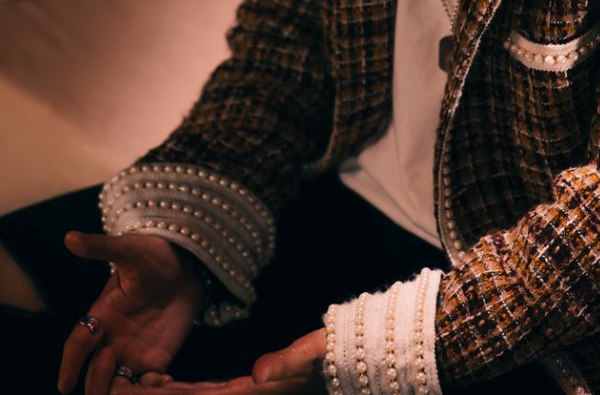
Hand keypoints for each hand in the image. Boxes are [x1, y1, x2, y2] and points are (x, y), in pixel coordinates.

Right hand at [58, 230, 204, 394]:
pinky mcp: (157, 359)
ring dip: (122, 392)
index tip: (64, 384)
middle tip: (111, 361)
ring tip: (142, 383)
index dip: (70, 362)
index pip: (78, 343)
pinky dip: (151, 392)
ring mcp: (134, 351)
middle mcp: (113, 339)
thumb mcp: (131, 249)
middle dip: (96, 379)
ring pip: (117, 386)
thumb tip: (70, 237)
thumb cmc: (155, 255)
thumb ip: (102, 248)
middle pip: (94, 374)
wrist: (188, 264)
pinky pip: (146, 386)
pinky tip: (164, 384)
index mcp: (102, 315)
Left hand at [115, 329, 327, 394]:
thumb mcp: (311, 356)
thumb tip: (258, 373)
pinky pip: (198, 394)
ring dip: (155, 394)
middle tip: (113, 386)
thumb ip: (287, 362)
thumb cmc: (328, 360)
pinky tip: (159, 380)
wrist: (339, 364)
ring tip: (124, 383)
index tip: (129, 390)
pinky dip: (174, 390)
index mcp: (245, 393)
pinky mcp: (236, 390)